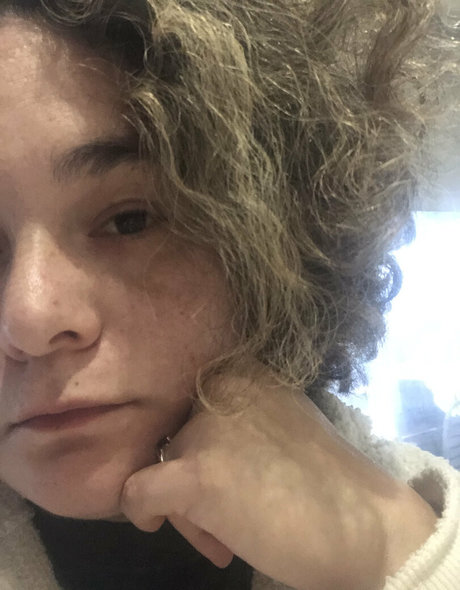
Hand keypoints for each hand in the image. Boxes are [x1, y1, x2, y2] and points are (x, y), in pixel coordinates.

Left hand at [119, 370, 436, 589]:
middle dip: (195, 475)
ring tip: (228, 536)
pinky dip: (143, 511)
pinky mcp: (196, 473)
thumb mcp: (279, 422)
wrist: (363, 525)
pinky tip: (168, 526)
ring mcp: (205, 429)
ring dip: (186, 504)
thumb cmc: (326, 478)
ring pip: (161, 465)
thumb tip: (198, 443)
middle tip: (227, 514)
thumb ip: (237, 420)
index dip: (200, 441)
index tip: (227, 472)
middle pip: (175, 434)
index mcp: (242, 370)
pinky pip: (137, 492)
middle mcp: (219, 386)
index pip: (190, 404)